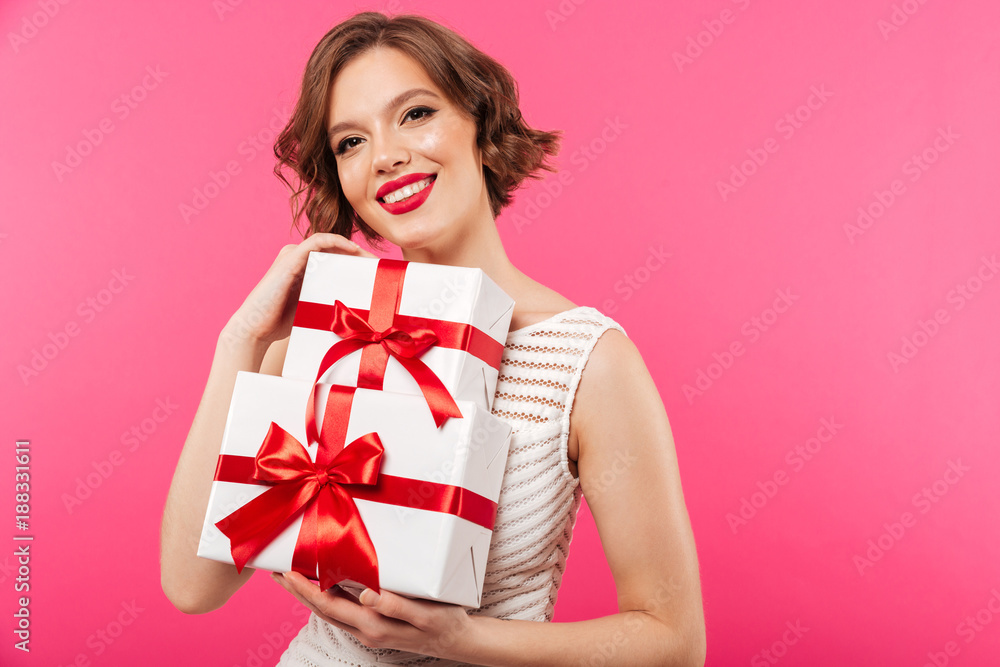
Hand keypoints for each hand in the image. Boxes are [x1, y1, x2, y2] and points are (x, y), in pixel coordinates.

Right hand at [223, 233, 376, 347]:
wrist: (255, 328)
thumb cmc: (281, 323)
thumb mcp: (311, 307)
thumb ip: (327, 298)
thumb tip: (356, 307)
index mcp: (302, 267)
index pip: (334, 257)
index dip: (356, 261)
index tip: (376, 272)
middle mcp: (297, 257)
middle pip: (334, 248)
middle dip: (359, 255)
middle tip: (379, 266)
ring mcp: (292, 255)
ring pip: (328, 243)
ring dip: (352, 248)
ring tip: (371, 260)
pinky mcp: (290, 258)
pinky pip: (317, 241)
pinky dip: (336, 241)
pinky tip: (353, 249)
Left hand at [270, 571, 472, 659]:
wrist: (459, 642)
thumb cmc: (445, 622)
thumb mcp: (425, 613)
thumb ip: (395, 604)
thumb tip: (365, 593)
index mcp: (373, 625)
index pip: (329, 605)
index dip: (305, 589)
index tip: (287, 571)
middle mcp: (365, 631)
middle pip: (321, 610)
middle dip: (297, 591)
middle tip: (276, 571)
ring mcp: (369, 631)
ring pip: (329, 612)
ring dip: (308, 595)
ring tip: (292, 577)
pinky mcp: (375, 626)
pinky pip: (342, 611)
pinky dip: (326, 598)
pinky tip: (324, 586)